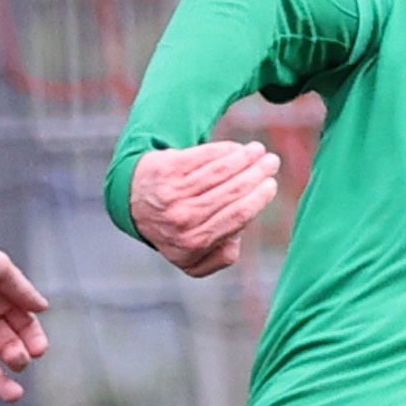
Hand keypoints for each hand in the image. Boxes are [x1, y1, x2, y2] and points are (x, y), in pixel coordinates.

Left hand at [128, 139, 280, 277]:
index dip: (258, 198)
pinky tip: (238, 148)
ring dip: (245, 157)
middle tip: (272, 163)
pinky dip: (225, 150)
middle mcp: (180, 222)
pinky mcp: (165, 169)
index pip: (236, 217)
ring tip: (259, 150)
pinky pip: (204, 156)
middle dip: (257, 174)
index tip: (270, 185)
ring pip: (219, 172)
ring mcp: (171, 195)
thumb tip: (237, 237)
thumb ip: (221, 257)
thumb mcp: (193, 258)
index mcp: (192, 246)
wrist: (134, 202)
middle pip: (231, 193)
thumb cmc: (176, 228)